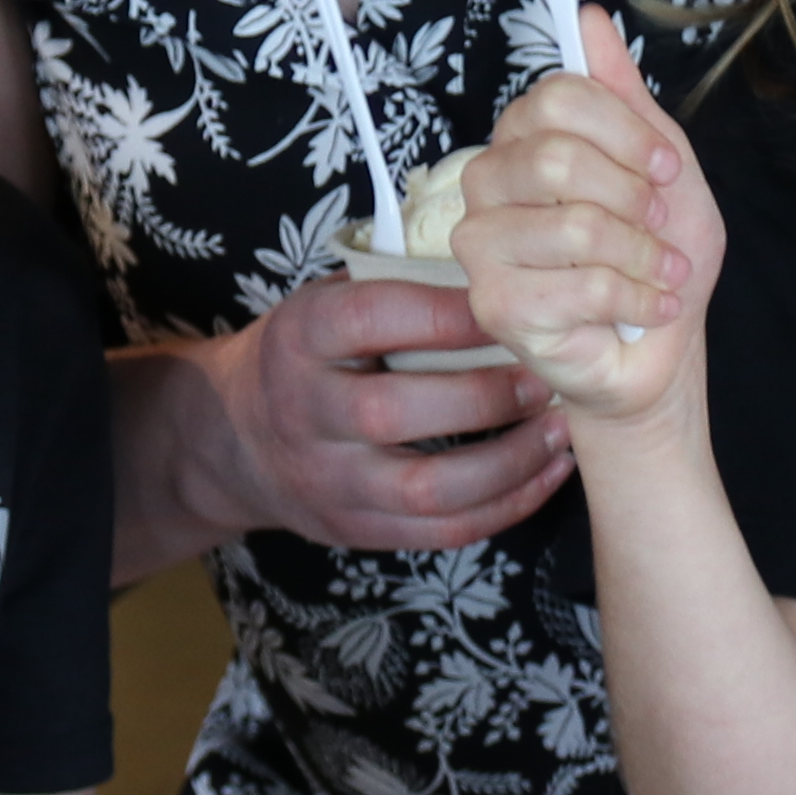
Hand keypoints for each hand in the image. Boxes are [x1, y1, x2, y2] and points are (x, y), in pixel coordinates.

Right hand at [183, 269, 572, 557]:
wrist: (235, 437)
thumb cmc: (310, 355)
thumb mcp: (326, 303)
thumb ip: (394, 287)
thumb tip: (498, 262)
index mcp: (300, 338)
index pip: (369, 321)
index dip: (445, 315)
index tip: (509, 305)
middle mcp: (304, 411)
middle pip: (393, 412)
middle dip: (485, 397)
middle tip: (546, 378)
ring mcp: (327, 479)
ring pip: (424, 488)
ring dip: (508, 463)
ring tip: (560, 432)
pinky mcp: (353, 529)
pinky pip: (440, 532)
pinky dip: (506, 506)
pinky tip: (545, 473)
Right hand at [455, 12, 717, 432]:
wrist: (658, 348)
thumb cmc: (653, 256)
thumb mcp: (660, 163)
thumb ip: (623, 95)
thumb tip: (589, 17)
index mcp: (522, 140)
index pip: (558, 98)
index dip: (626, 133)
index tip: (663, 170)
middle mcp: (486, 183)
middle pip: (556, 157)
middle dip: (632, 197)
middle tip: (660, 224)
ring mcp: (480, 245)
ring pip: (573, 224)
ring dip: (642, 254)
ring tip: (662, 272)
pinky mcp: (494, 305)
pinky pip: (580, 286)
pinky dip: (637, 296)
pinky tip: (650, 306)